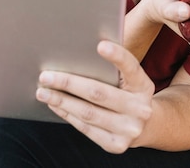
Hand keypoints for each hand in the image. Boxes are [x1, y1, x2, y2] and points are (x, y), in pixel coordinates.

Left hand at [36, 41, 153, 153]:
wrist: (145, 125)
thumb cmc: (129, 93)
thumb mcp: (130, 79)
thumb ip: (114, 68)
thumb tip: (80, 52)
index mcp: (144, 85)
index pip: (131, 67)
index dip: (117, 56)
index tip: (100, 45)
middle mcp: (140, 108)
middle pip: (99, 93)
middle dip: (69, 83)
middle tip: (46, 76)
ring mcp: (129, 129)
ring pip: (88, 113)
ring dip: (61, 101)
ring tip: (43, 91)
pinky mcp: (116, 145)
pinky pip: (86, 128)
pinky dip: (67, 115)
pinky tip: (56, 105)